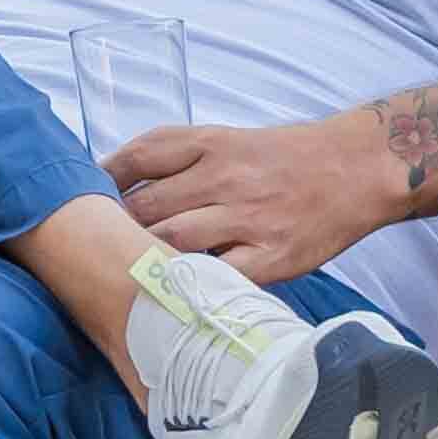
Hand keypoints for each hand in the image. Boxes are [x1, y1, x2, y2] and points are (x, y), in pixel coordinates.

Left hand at [109, 102, 413, 279]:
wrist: (357, 168)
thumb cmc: (286, 157)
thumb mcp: (231, 139)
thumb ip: (181, 158)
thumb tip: (120, 182)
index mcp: (212, 143)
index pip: (140, 156)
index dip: (103, 179)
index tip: (80, 199)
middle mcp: (226, 177)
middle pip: (147, 205)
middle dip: (112, 229)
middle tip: (89, 251)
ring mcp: (249, 218)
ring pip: (173, 242)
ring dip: (142, 260)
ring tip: (120, 279)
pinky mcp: (272, 256)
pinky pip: (220, 278)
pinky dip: (192, 289)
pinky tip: (171, 299)